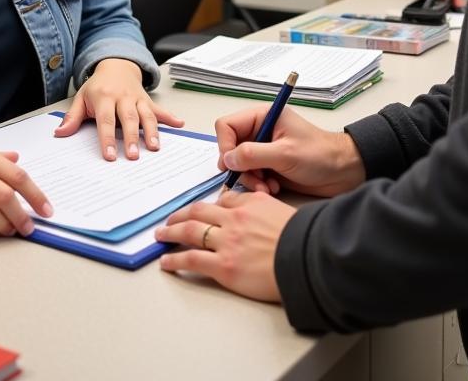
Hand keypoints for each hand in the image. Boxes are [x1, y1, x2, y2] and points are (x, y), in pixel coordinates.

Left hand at [54, 57, 183, 159]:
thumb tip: (60, 133)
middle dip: (132, 137)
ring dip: (152, 131)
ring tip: (155, 147)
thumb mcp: (81, 97)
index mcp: (104, 97)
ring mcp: (137, 98)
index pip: (106, 120)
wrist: (116, 64)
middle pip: (128, 118)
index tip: (110, 156)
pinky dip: (170, 117)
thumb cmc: (98, 85)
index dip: (107, 139)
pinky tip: (179, 124)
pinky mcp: (148, 100)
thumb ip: (73, 117)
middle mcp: (122, 97)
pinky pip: (160, 109)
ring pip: (146, 115)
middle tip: (134, 156)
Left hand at [156, 189, 294, 301]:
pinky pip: (192, 260)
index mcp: (250, 204)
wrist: (307, 259)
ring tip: (161, 236)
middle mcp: (234, 220)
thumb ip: (259, 206)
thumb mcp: (280, 211)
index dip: (207, 206)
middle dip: (180, 215)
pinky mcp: (224, 266)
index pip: (222, 200)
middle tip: (169, 220)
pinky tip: (166, 262)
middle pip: (199, 212)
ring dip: (171, 233)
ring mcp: (227, 242)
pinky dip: (175, 260)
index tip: (198, 211)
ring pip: (190, 232)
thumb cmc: (301, 239)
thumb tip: (243, 204)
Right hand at [216, 105, 364, 196]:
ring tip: (267, 188)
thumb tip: (227, 159)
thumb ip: (252, 154)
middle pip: (231, 147)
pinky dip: (258, 185)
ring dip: (250, 179)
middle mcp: (260, 131)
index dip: (225, 145)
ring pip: (239, 165)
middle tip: (255, 180)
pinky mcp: (269, 166)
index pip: (227, 125)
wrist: (343, 172)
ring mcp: (264, 149)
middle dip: (240, 167)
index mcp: (263, 116)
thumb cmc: (320, 155)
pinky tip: (273, 189)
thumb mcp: (285, 153)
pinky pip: (251, 176)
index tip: (233, 164)